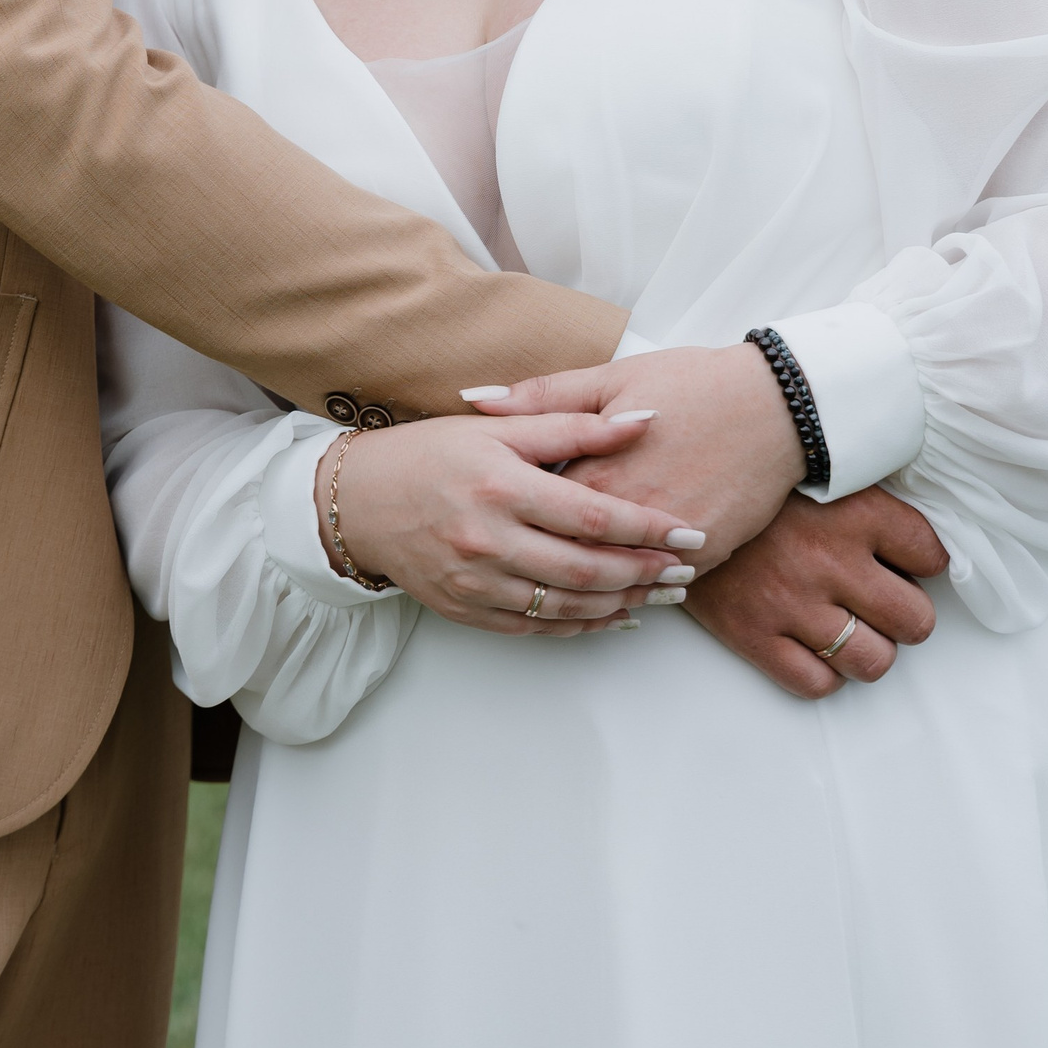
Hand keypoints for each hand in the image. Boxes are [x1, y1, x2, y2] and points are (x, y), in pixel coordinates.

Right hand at [315, 409, 706, 635]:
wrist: (358, 500)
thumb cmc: (431, 453)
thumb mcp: (499, 428)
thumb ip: (574, 426)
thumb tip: (644, 420)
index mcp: (501, 485)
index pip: (593, 514)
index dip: (647, 527)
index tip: (689, 531)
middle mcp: (489, 539)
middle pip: (587, 569)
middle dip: (646, 572)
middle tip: (687, 570)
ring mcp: (477, 582)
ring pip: (568, 605)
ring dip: (623, 603)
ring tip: (663, 595)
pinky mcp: (468, 611)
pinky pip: (538, 628)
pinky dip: (582, 625)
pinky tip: (614, 614)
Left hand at [467, 344, 805, 569]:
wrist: (776, 405)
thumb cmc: (694, 383)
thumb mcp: (612, 377)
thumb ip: (541, 397)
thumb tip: (473, 399)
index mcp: (596, 467)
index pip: (535, 508)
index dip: (513, 513)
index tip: (496, 514)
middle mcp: (629, 512)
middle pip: (568, 553)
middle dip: (539, 562)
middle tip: (511, 561)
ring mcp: (667, 540)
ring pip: (614, 580)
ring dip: (587, 589)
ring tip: (559, 588)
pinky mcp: (705, 555)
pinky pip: (660, 588)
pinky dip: (637, 592)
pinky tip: (619, 594)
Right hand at [683, 486, 947, 697]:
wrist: (670, 489)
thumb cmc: (753, 483)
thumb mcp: (815, 471)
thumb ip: (867, 500)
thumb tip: (919, 542)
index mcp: (854, 511)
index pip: (931, 556)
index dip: (923, 562)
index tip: (904, 559)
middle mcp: (830, 560)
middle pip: (916, 622)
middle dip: (904, 615)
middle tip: (880, 600)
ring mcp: (792, 603)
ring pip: (873, 661)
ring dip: (868, 649)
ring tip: (848, 625)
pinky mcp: (753, 634)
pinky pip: (817, 683)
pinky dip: (823, 672)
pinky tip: (812, 643)